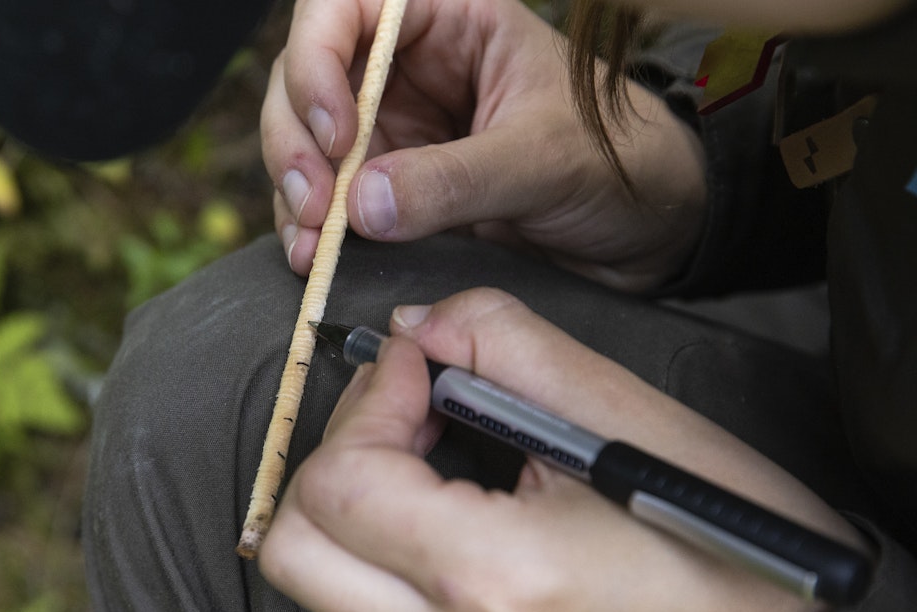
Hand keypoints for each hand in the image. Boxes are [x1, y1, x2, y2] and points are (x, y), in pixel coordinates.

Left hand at [259, 288, 866, 611]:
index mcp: (496, 575)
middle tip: (403, 409)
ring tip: (428, 445)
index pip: (337, 486)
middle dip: (329, 456)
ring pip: (325, 579)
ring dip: (350, 495)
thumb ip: (496, 340)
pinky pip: (375, 600)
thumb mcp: (618, 413)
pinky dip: (384, 534)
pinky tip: (449, 493)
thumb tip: (413, 328)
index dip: (364, 403)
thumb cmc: (724, 532)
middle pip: (293, 551)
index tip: (417, 365)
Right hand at [262, 0, 706, 290]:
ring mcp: (395, 125)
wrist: (648, 227)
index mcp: (452, 19)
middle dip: (296, 137)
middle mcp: (408, 65)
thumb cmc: (620, 162)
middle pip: (307, 74)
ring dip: (293, 189)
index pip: (349, 6)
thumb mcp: (545, 162)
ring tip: (310, 244)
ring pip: (305, 138)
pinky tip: (314, 256)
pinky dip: (310, 226)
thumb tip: (362, 203)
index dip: (318, 58)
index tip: (335, 132)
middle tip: (317, 205)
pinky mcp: (391, 184)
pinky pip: (328, 195)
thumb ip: (456, 179)